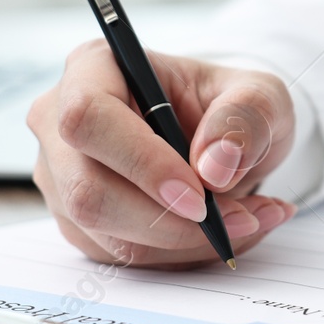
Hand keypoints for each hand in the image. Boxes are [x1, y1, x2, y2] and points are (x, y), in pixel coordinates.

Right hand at [27, 40, 296, 267]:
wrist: (224, 141)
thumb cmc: (232, 107)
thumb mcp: (262, 96)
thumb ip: (247, 117)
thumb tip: (215, 166)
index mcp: (94, 67)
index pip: (88, 116)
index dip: (140, 161)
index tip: (200, 193)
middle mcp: (61, 123)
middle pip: (87, 190)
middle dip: (169, 218)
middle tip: (240, 216)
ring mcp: (63, 177)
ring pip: (107, 234)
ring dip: (187, 240)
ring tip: (249, 217)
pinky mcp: (79, 223)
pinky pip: (124, 256)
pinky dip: (184, 252)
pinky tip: (227, 230)